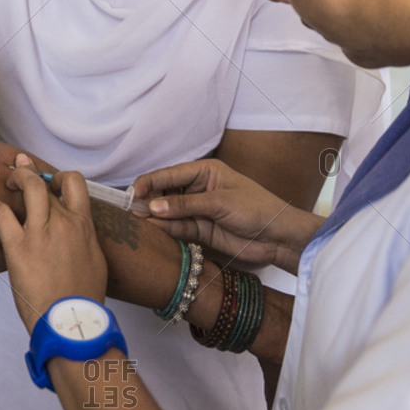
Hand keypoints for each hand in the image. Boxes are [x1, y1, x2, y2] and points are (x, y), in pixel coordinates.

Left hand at [0, 161, 107, 333]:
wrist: (72, 322)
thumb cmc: (83, 297)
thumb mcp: (94, 260)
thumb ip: (85, 238)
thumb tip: (80, 229)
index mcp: (83, 226)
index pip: (74, 182)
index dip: (58, 175)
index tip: (48, 181)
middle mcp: (63, 223)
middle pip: (44, 183)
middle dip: (28, 173)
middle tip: (19, 174)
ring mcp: (40, 233)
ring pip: (27, 186)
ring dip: (14, 179)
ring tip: (7, 184)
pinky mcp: (18, 247)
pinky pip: (2, 214)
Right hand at [132, 158, 321, 273]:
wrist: (279, 238)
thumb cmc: (257, 209)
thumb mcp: (220, 202)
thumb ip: (185, 206)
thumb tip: (153, 208)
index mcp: (204, 171)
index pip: (169, 174)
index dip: (149, 183)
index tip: (133, 194)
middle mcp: (198, 189)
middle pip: (164, 193)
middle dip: (148, 201)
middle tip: (130, 211)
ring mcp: (198, 210)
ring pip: (168, 212)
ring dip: (153, 217)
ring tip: (136, 223)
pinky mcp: (200, 230)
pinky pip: (177, 228)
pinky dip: (164, 230)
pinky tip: (151, 231)